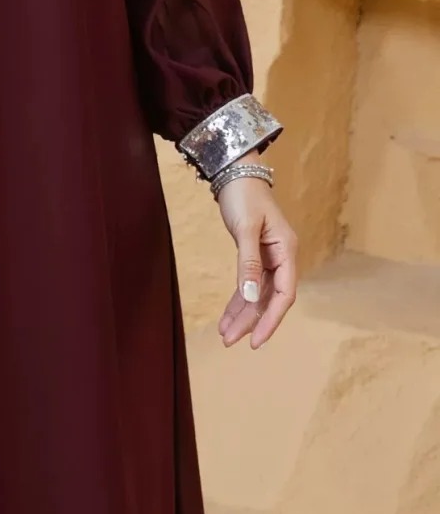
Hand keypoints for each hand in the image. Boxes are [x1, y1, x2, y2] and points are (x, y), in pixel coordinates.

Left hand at [215, 157, 297, 349]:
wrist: (235, 172)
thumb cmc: (244, 195)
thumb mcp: (246, 228)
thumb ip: (248, 263)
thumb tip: (251, 298)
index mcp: (287, 250)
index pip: (284, 294)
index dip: (271, 319)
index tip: (256, 341)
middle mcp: (282, 257)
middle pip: (270, 298)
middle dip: (251, 321)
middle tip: (230, 341)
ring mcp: (269, 258)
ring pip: (258, 295)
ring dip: (243, 315)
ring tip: (225, 335)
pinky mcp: (255, 256)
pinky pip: (249, 285)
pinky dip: (238, 300)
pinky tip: (227, 317)